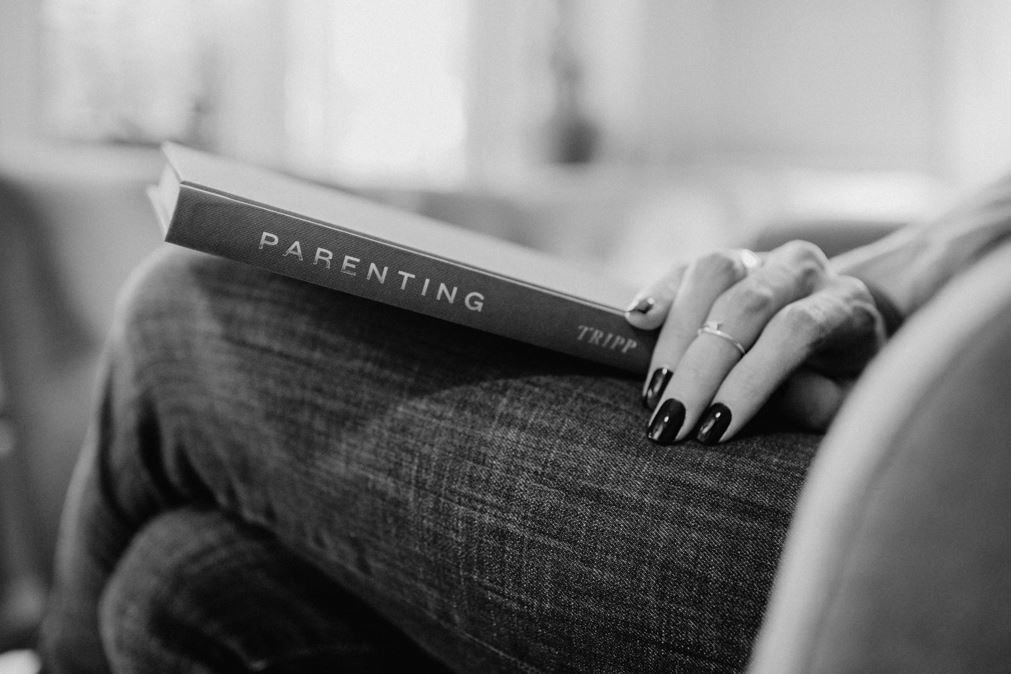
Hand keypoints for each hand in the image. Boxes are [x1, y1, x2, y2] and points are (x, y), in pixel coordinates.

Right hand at [625, 241, 886, 444]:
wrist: (846, 332)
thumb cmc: (843, 382)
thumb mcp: (845, 405)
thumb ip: (809, 400)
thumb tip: (754, 398)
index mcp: (846, 304)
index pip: (795, 330)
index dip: (750, 380)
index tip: (714, 428)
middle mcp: (805, 268)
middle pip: (746, 304)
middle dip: (701, 368)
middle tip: (670, 421)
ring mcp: (763, 258)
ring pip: (713, 273)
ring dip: (676, 335)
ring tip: (654, 390)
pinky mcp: (726, 262)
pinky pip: (686, 268)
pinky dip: (660, 293)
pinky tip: (636, 322)